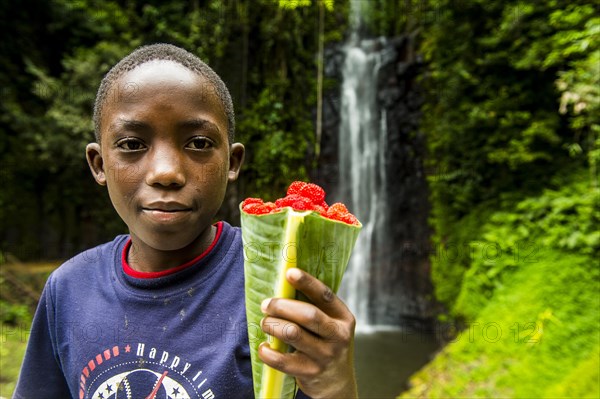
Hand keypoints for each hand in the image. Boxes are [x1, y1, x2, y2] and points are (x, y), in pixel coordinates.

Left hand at [258, 268, 357, 398]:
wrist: (336, 382)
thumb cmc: (327, 344)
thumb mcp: (331, 325)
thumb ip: (314, 308)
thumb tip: (284, 285)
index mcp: (343, 318)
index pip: (325, 296)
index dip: (307, 282)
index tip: (289, 273)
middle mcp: (338, 336)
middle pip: (308, 315)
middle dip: (282, 306)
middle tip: (266, 304)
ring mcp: (325, 356)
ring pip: (293, 334)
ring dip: (273, 325)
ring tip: (265, 323)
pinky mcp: (310, 372)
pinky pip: (283, 360)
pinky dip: (268, 352)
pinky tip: (264, 347)